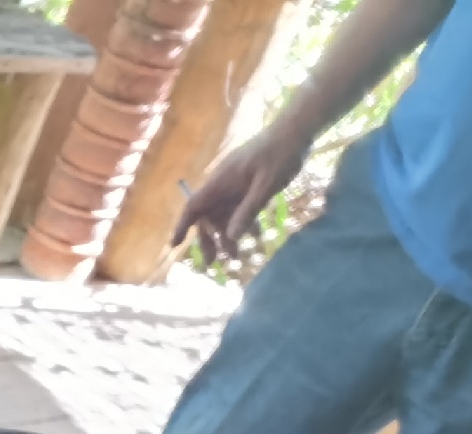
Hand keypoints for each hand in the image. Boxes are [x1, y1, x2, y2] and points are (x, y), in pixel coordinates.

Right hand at [171, 123, 310, 261]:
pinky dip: (245, 223)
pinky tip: (255, 236)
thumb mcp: (266, 185)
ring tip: (237, 256)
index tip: (174, 246)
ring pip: (225, 215)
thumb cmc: (280, 154)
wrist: (297, 131)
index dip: (182, 226)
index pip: (193, 207)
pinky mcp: (248, 185)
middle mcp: (223, 185)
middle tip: (214, 264)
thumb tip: (230, 237)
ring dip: (229, 236)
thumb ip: (248, 211)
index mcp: (220, 182)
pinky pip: (240, 208)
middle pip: (208, 217)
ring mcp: (235, 185)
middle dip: (209, 240)